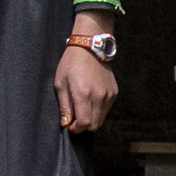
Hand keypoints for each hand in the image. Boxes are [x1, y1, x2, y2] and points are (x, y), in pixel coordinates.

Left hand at [55, 18, 117, 136]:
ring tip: (82, 106)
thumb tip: (66, 123)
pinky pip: (107, 109)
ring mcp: (108, 95)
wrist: (90, 46)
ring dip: (91, 118)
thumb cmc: (71, 63)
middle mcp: (99, 96)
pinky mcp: (114, 92)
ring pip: (101, 118)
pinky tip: (91, 99)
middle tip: (75, 117)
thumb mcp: (60, 83)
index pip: (84, 123)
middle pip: (94, 125)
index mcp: (83, 94)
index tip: (70, 125)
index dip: (76, 129)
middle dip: (83, 125)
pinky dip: (98, 110)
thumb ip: (64, 105)